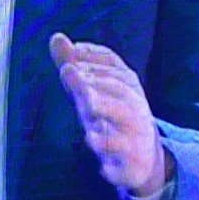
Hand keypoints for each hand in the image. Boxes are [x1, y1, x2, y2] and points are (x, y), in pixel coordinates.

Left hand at [51, 33, 169, 199]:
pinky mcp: (133, 162)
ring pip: (126, 118)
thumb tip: (56, 37)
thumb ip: (74, 65)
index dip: (93, 57)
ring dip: (105, 109)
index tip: (72, 53)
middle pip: (119, 89)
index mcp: (126, 85)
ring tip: (86, 106)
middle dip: (95, 81)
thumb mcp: (91, 92)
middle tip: (68, 73)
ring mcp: (135, 134)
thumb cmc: (110, 116)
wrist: (142, 158)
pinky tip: (94, 147)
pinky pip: (125, 158)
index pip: (113, 65)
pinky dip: (111, 155)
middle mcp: (134, 106)